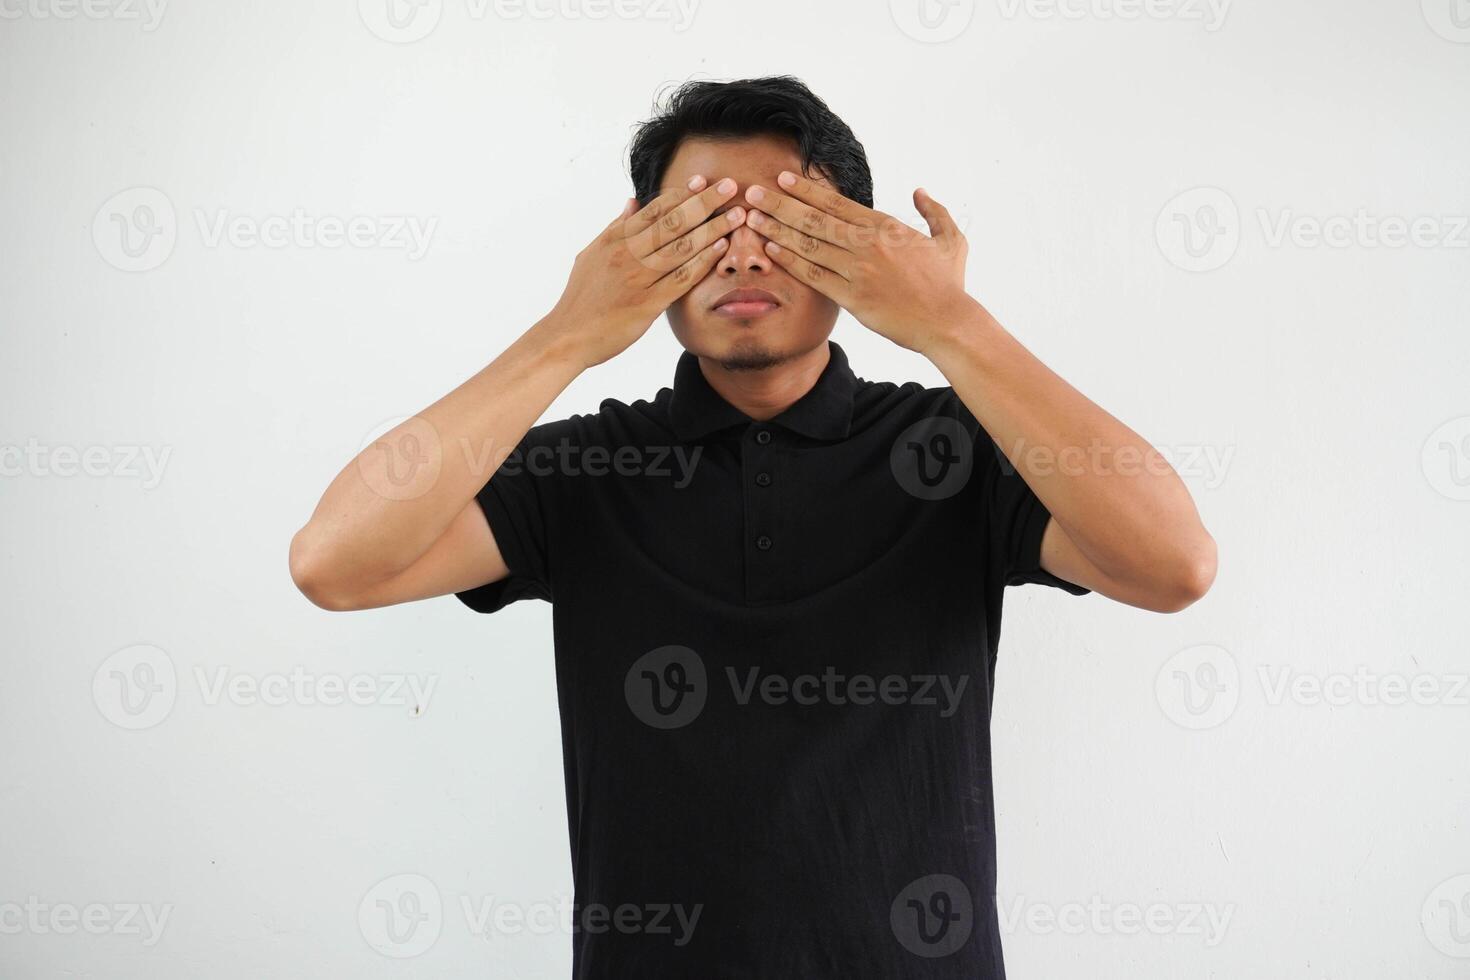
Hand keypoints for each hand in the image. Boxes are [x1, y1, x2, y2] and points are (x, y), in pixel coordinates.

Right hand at [547, 176, 745, 368]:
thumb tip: (633, 202)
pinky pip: (681, 279)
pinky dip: (702, 262)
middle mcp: (627, 254)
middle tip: (729, 186)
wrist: (566, 336)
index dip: (681, 193)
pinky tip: (721, 249)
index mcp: (615, 239)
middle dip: (704, 202)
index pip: (654, 209)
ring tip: (737, 215)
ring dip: (712, 228)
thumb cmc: (581, 297)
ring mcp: (638, 279)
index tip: (702, 181)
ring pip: (681, 247)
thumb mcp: (592, 254)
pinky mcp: (647, 304)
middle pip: (673, 221)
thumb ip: (616, 228)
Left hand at [743, 171, 973, 354]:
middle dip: (780, 203)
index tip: (783, 178)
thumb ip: (934, 211)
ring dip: (777, 230)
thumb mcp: (950, 239)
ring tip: (752, 218)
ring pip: (809, 244)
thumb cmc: (949, 283)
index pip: (837, 202)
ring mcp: (858, 271)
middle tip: (752, 192)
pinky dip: (790, 262)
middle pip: (814, 219)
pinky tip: (770, 251)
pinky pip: (814, 276)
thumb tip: (919, 191)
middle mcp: (867, 244)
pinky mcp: (852, 298)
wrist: (948, 321)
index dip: (806, 190)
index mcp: (886, 226)